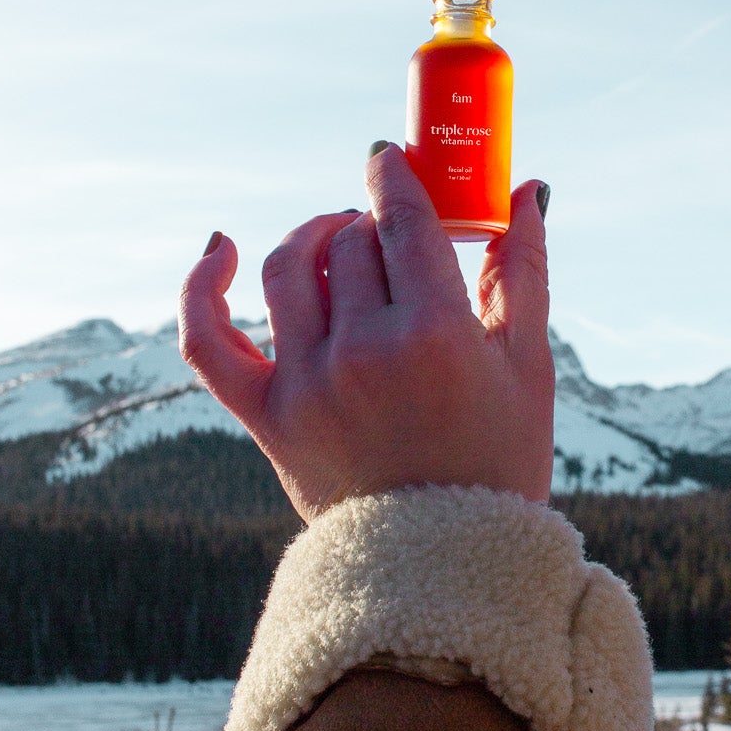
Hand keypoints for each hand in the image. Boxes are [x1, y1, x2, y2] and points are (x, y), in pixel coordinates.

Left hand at [178, 148, 553, 521]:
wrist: (443, 568)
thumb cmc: (499, 463)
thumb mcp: (528, 367)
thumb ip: (522, 271)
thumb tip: (527, 188)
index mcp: (434, 334)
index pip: (402, 220)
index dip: (395, 179)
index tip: (392, 162)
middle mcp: (363, 352)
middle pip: (349, 245)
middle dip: (369, 225)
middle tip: (390, 234)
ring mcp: (307, 385)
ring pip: (286, 271)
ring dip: (310, 239)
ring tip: (335, 241)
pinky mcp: (266, 417)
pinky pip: (208, 339)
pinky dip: (202, 287)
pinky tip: (218, 249)